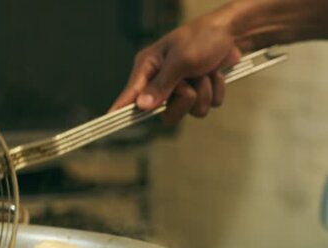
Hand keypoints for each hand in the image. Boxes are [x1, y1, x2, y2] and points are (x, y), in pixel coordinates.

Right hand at [110, 11, 242, 122]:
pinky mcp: (198, 91)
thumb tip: (142, 106)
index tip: (108, 123)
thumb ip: (161, 85)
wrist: (232, 31)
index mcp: (148, 68)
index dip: (120, 110)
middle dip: (184, 99)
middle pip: (166, 113)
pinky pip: (206, 105)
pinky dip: (214, 90)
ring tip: (206, 71)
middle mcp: (160, 81)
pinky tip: (214, 73)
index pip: (130, 94)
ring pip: (190, 111)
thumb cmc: (203, 37)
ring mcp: (180, 88)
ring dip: (204, 92)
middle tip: (190, 82)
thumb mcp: (181, 59)